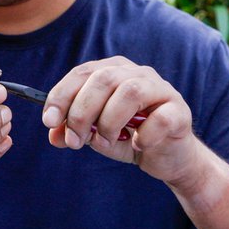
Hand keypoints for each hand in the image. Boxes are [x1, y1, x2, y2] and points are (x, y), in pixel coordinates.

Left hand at [42, 56, 203, 186]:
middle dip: (82, 112)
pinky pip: (160, 119)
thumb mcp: (95, 136)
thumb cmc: (129, 138)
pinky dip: (143, 136)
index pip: (81, 73)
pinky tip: (138, 145)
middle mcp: (136, 73)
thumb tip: (53, 135)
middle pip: (103, 79)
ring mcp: (160, 89)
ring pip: (130, 92)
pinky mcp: (179, 111)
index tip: (49, 121)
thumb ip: (74, 131)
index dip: (61, 96)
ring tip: (106, 141)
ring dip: (110, 122)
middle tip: (75, 141)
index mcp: (112, 71)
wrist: (167, 157)